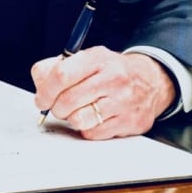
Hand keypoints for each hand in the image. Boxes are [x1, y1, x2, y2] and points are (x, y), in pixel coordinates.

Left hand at [31, 46, 173, 138]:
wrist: (151, 81)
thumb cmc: (111, 71)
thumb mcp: (87, 59)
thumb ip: (57, 67)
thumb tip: (40, 83)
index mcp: (99, 58)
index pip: (62, 75)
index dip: (45, 91)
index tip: (41, 99)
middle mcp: (113, 78)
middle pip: (67, 101)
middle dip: (56, 108)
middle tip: (58, 107)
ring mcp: (123, 102)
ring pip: (78, 120)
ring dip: (72, 119)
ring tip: (79, 110)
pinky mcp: (130, 122)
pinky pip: (93, 134)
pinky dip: (88, 128)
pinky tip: (96, 118)